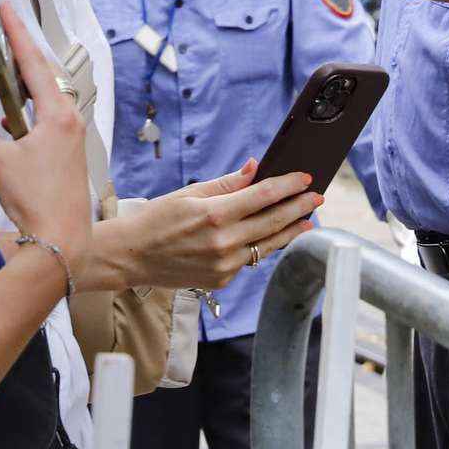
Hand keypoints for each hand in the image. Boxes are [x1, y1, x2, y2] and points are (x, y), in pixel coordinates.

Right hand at [0, 1, 91, 274]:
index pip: (33, 61)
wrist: (64, 239)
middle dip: (16, 55)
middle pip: (42, 73)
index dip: (17, 33)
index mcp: (58, 114)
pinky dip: (27, 104)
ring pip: (45, 94)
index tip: (6, 9)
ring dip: (20, 82)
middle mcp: (69, 119)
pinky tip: (10, 115)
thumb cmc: (38, 201)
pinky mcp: (66, 149)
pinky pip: (47, 113)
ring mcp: (70, 134)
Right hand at [80, 163, 319, 292]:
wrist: (132, 256)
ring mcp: (224, 264)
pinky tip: (274, 236)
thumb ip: (227, 183)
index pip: (263, 196)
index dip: (288, 186)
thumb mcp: (189, 194)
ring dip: (290, 230)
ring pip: (267, 245)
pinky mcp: (221, 279)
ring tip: (305, 219)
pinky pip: (250, 260)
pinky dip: (264, 246)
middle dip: (298, 207)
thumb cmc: (156, 220)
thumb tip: (255, 169)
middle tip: (316, 198)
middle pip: (273, 221)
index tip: (305, 179)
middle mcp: (223, 242)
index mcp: (214, 214)